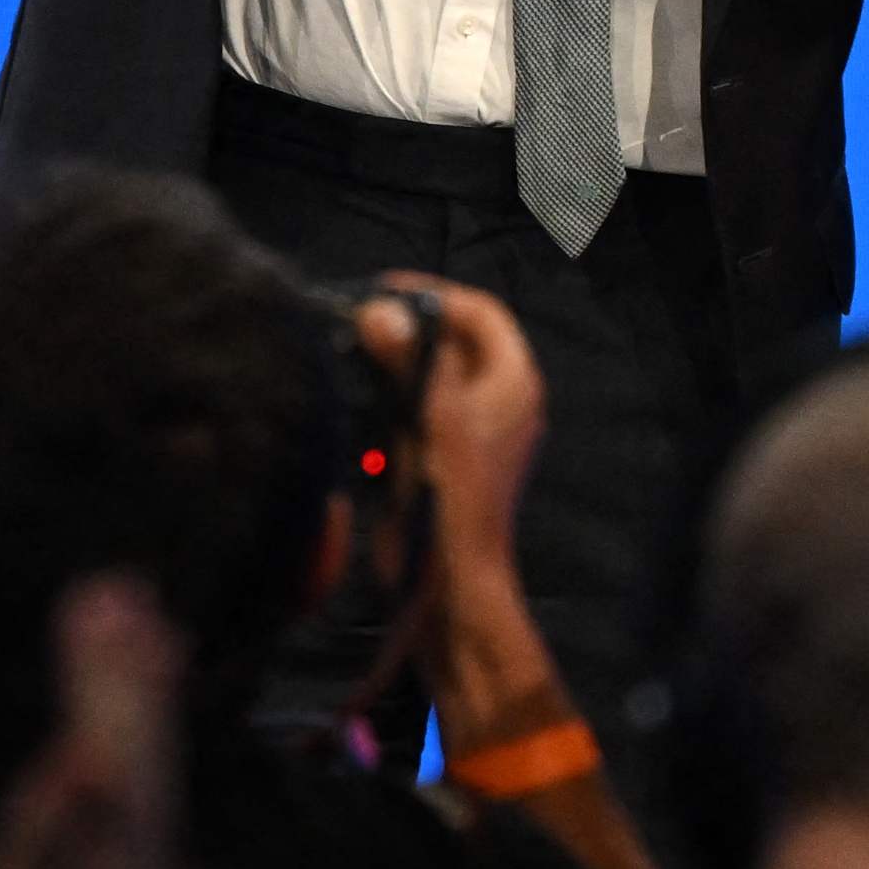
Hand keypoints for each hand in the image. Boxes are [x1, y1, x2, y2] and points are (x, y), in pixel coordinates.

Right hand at [371, 275, 547, 583]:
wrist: (451, 579)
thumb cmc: (453, 497)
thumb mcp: (431, 418)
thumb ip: (408, 359)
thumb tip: (378, 311)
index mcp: (515, 383)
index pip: (482, 313)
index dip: (436, 295)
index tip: (385, 290)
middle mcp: (502, 400)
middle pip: (458, 339)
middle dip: (411, 325)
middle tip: (361, 317)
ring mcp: (477, 428)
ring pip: (437, 372)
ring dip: (398, 357)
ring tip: (354, 345)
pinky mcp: (449, 454)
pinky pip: (423, 405)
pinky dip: (394, 392)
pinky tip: (361, 389)